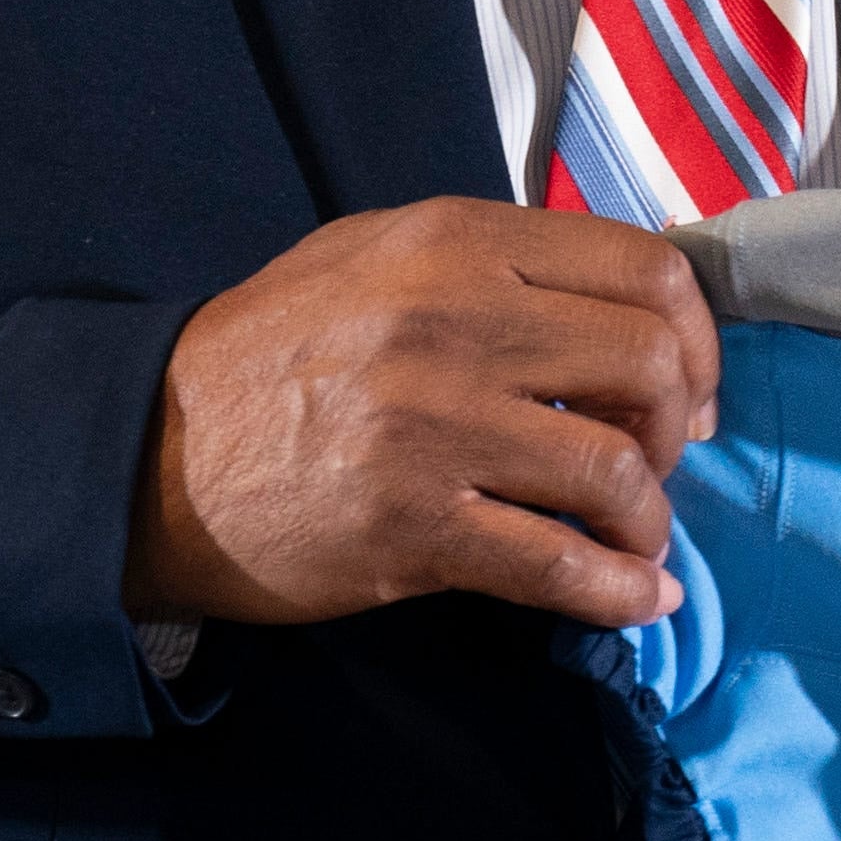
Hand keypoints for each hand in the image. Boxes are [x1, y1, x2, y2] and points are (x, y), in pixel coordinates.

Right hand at [124, 200, 721, 630]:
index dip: (694, 337)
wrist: (146, 456)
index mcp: (453, 243)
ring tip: (633, 535)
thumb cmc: (272, 354)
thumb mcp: (374, 258)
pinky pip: (557, 565)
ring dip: (648, 519)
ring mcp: (431, 427)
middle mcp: (450, 322)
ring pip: (614, 471)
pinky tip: (636, 597)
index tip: (684, 387)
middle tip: (654, 461)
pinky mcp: (411, 526)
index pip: (643, 269)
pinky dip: (617, 590)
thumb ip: (497, 263)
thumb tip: (629, 306)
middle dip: (675, 427)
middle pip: (647, 366)